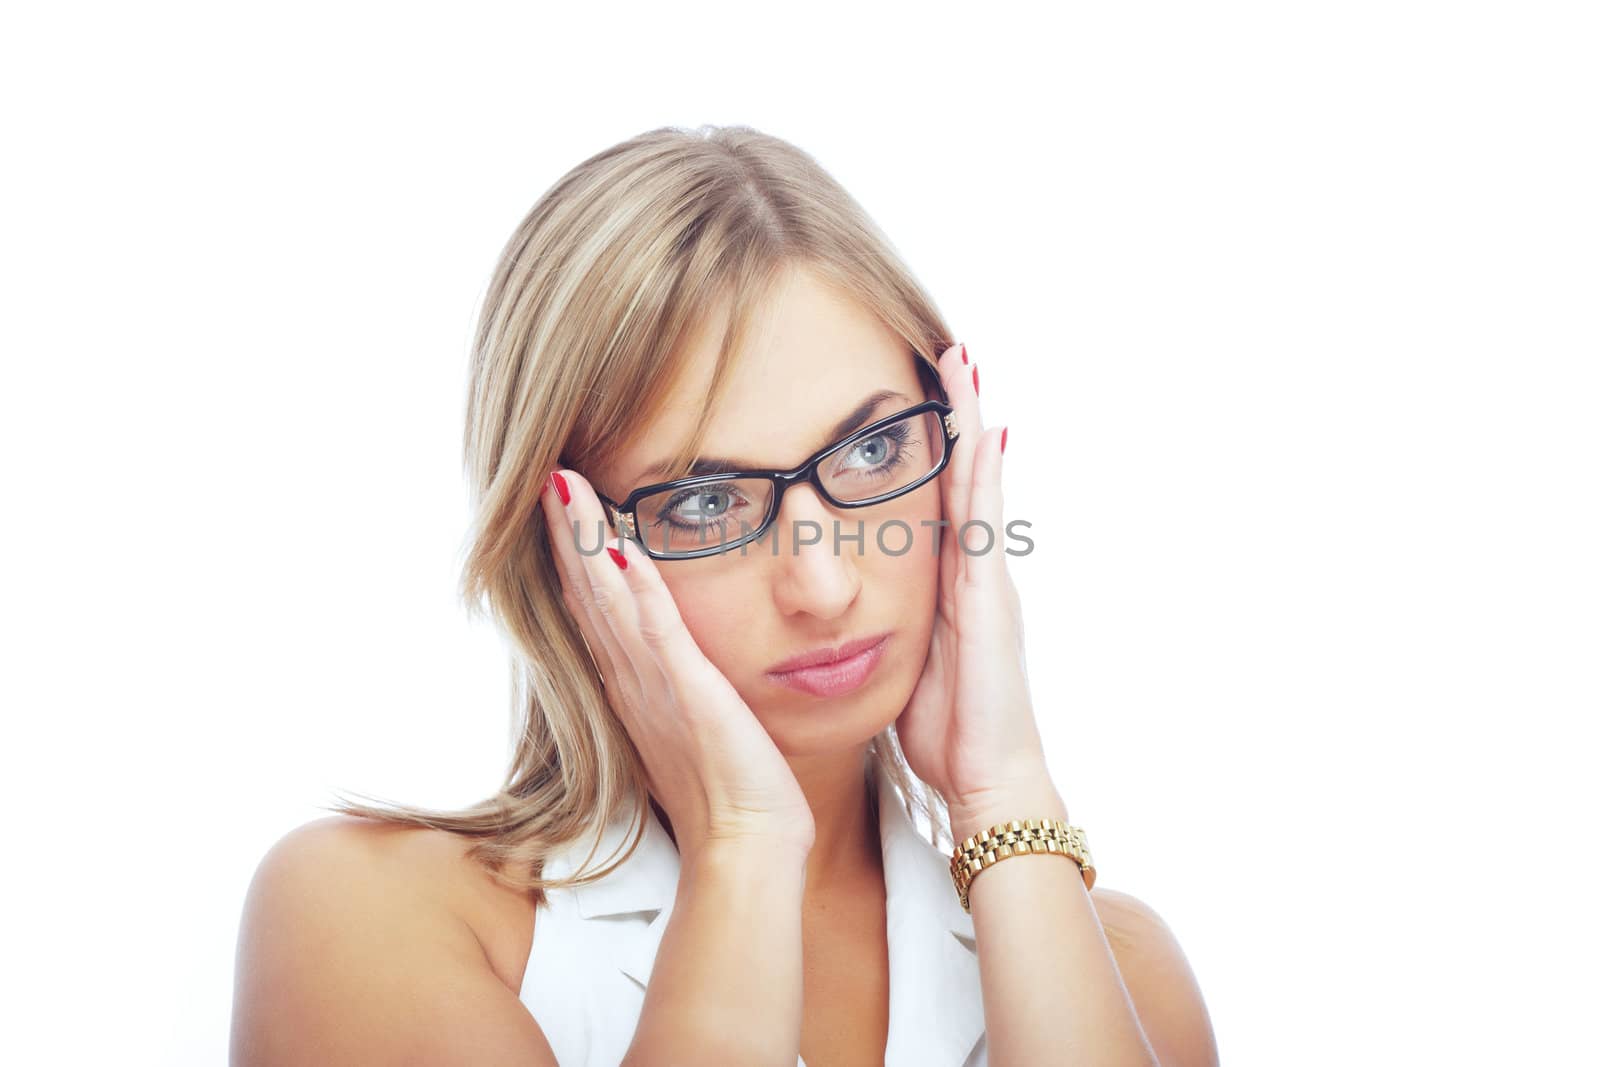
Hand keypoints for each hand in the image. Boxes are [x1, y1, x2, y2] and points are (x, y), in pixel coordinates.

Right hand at [541, 468, 815, 860]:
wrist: (744, 847)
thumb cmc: (728, 791)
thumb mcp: (692, 724)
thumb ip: (674, 684)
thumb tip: (666, 653)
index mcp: (631, 685)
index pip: (593, 606)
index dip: (574, 553)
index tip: (561, 501)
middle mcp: (631, 681)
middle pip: (587, 592)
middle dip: (568, 532)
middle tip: (549, 475)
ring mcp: (657, 688)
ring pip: (611, 602)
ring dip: (588, 544)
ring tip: (566, 489)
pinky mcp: (693, 697)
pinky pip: (662, 635)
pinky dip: (643, 593)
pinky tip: (626, 551)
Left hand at [895, 343, 1057, 827]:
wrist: (987, 782)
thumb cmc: (948, 732)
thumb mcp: (909, 663)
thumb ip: (894, 624)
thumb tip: (854, 603)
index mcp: (948, 586)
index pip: (939, 501)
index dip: (930, 449)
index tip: (915, 397)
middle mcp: (972, 572)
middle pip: (962, 475)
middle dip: (956, 415)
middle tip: (947, 351)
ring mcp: (987, 580)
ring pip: (977, 483)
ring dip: (971, 423)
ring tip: (963, 363)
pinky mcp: (990, 598)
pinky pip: (984, 522)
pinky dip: (983, 474)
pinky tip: (983, 432)